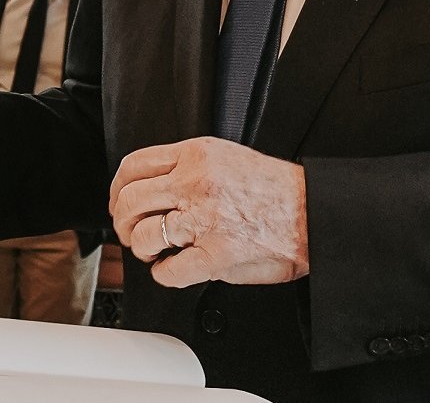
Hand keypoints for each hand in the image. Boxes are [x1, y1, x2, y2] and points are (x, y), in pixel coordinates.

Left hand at [110, 136, 308, 287]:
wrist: (311, 212)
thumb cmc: (275, 189)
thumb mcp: (227, 156)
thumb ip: (189, 166)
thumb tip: (153, 186)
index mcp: (197, 155)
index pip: (134, 165)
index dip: (118, 188)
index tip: (119, 199)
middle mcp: (195, 183)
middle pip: (131, 201)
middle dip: (123, 222)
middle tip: (131, 230)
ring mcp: (203, 220)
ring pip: (144, 235)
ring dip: (143, 248)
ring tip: (154, 250)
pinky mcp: (214, 255)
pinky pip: (169, 271)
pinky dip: (165, 274)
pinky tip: (174, 268)